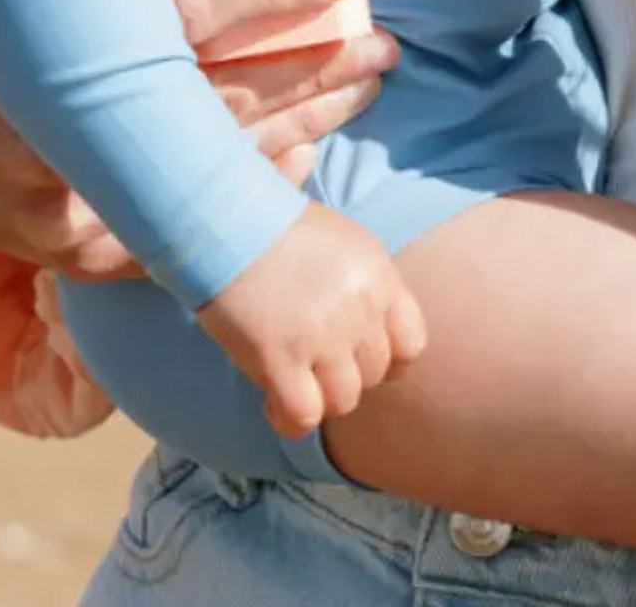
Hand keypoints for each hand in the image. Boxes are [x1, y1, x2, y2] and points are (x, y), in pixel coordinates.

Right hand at [0, 0, 397, 277]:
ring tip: (368, 77)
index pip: (180, 13)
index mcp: (53, 44)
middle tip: (383, 40)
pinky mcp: (89, 257)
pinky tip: (306, 147)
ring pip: (217, 162)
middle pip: (221, 96)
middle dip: (315, 67)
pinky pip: (192, 220)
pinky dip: (253, 182)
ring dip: (306, 118)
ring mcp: (77, 210)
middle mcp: (66, 134)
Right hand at [197, 202, 426, 437]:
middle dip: (344, 375)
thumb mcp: (338, 236)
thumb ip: (361, 274)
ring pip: (343, 400)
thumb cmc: (274, 224)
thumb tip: (365, 296)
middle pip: (374, 374)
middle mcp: (359, 305)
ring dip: (318, 398)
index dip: (386, 359)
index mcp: (377, 274)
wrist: (224, 216)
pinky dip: (288, 419)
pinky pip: (303, 415)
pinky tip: (271, 402)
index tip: (356, 355)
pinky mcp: (280, 355)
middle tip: (312, 363)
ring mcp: (323, 333)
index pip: (411, 343)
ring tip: (291, 382)